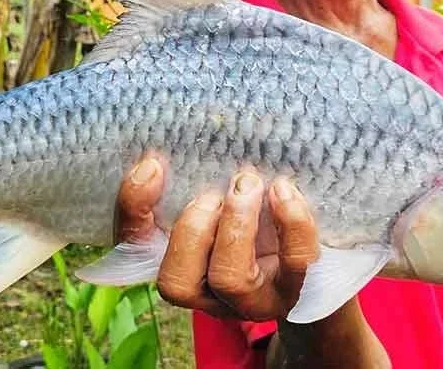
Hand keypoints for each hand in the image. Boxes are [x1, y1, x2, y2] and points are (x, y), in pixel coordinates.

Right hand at [116, 156, 318, 320]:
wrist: (309, 255)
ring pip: (229, 278)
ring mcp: (253, 299)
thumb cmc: (254, 215)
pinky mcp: (297, 288)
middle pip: (176, 283)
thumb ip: (192, 177)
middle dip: (193, 227)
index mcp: (177, 263)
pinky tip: (283, 190)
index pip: (135, 248)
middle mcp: (209, 293)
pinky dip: (290, 222)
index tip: (152, 165)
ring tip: (248, 184)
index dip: (133, 210)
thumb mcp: (218, 197)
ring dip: (235, 224)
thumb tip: (174, 144)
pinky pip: (294, 261)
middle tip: (214, 192)